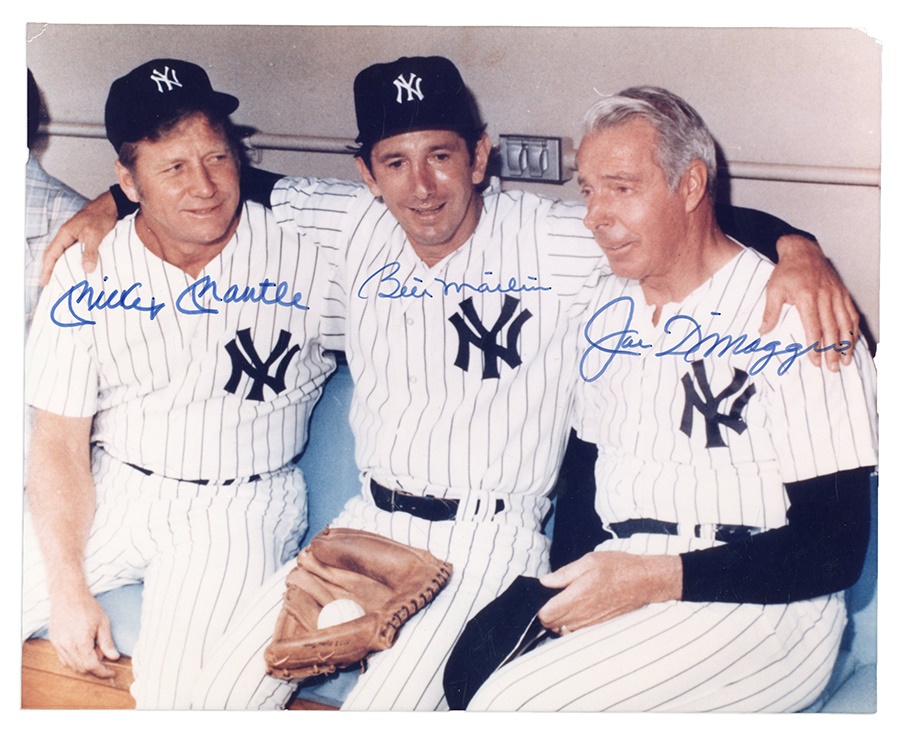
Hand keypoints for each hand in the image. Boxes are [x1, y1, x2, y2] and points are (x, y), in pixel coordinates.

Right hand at [39, 190, 118, 285]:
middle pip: (52, 254)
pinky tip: (74, 267)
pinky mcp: (81, 237)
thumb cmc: (101, 217)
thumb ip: (90, 251)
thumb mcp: (95, 234)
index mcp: (64, 234)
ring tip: (59, 278)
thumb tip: (87, 269)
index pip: (51, 254)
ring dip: (58, 265)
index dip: (47, 269)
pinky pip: (71, 251)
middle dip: (49, 269)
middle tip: (48, 283)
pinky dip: (69, 260)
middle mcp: (66, 235)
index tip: (44, 282)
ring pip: (61, 253)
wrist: (110, 206)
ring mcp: (73, 236)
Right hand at [48, 585, 119, 678]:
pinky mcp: (54, 642)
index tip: (111, 672)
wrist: (68, 595)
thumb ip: (107, 642)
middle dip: (95, 667)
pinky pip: (64, 659)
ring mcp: (59, 645)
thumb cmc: (87, 606)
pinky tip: (83, 650)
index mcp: (81, 642)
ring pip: (72, 665)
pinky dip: (75, 660)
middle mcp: (67, 646)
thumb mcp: (103, 623)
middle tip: (105, 655)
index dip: (103, 672)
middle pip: (82, 668)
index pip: (92, 666)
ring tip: (94, 648)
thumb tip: (113, 657)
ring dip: (85, 664)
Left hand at [537, 551, 681, 632]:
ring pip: (563, 630)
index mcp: (576, 597)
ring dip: (557, 620)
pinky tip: (574, 609)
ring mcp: (590, 623)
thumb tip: (545, 581)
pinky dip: (570, 623)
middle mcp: (582, 615)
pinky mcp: (598, 625)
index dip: (539, 607)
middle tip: (550, 598)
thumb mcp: (589, 561)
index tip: (541, 596)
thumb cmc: (617, 567)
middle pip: (551, 625)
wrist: (645, 581)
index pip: (546, 615)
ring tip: (561, 603)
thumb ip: (564, 574)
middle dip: (546, 614)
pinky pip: (577, 630)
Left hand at [760, 235, 858, 371]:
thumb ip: (770, 312)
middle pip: (832, 329)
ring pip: (845, 323)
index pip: (813, 327)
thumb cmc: (786, 271)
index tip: (815, 362)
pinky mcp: (842, 293)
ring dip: (847, 344)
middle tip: (833, 368)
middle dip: (833, 351)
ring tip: (846, 360)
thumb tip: (763, 332)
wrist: (803, 251)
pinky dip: (853, 329)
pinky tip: (853, 341)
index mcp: (807, 298)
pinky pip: (852, 313)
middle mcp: (825, 297)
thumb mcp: (773, 290)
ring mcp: (836, 295)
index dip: (815, 346)